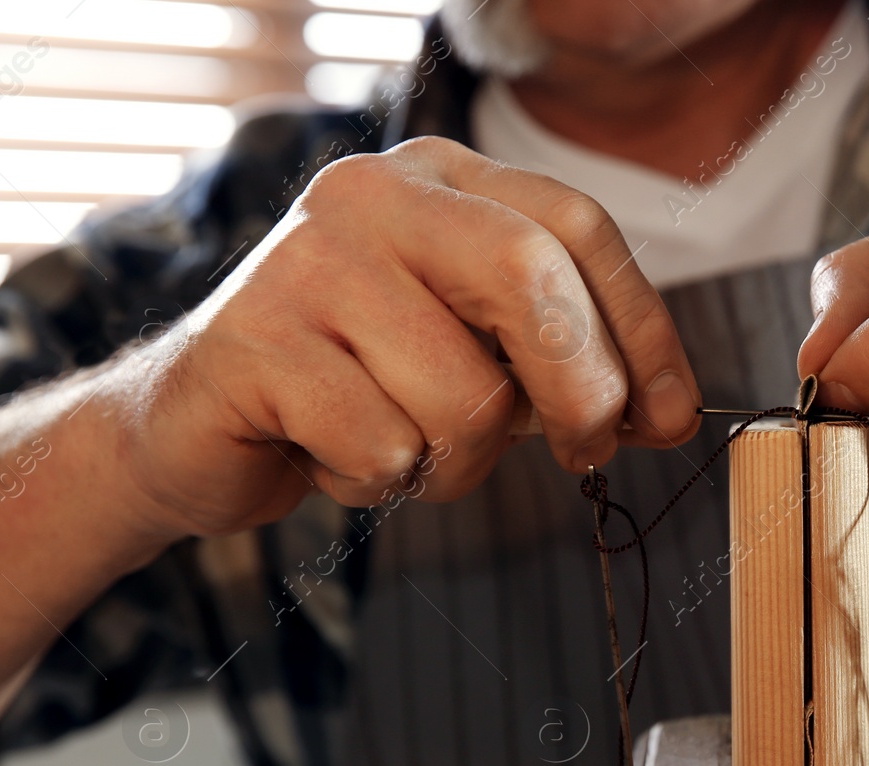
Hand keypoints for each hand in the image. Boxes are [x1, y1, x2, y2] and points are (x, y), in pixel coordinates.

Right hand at [106, 136, 698, 538]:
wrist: (195, 426)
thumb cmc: (359, 387)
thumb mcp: (477, 356)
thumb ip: (564, 362)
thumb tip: (668, 414)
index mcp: (439, 180)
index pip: (578, 228)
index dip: (642, 329)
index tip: (673, 415)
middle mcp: (371, 197)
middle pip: (530, 280)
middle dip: (581, 393)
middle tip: (581, 455)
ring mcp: (305, 264)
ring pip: (463, 394)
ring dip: (458, 461)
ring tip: (404, 446)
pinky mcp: (253, 345)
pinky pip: (385, 448)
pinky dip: (381, 481)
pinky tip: (333, 454)